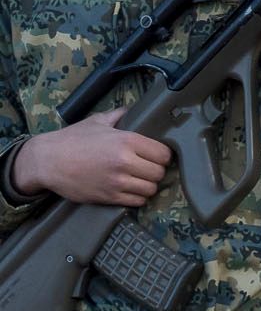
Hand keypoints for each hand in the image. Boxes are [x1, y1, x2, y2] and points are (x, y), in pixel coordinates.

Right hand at [12, 110, 171, 205]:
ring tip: (140, 180)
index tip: (157, 155)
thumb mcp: (97, 122)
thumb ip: (119, 115)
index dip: (162, 155)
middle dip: (156, 171)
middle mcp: (124, 162)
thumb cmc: (71, 139)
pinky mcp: (107, 197)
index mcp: (126, 141)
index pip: (163, 153)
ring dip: (148, 185)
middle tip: (148, 168)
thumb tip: (134, 109)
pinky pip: (136, 201)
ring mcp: (116, 182)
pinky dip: (137, 197)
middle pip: (159, 173)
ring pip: (150, 189)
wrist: (46, 161)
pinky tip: (131, 190)